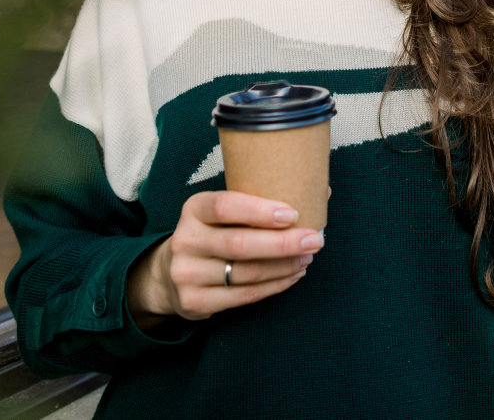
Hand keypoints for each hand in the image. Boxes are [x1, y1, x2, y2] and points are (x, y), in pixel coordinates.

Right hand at [127, 191, 321, 325]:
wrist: (171, 273)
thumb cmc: (214, 233)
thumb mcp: (223, 212)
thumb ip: (262, 201)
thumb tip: (321, 192)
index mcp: (193, 209)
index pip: (225, 206)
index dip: (260, 210)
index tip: (294, 213)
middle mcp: (185, 240)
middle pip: (240, 244)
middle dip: (284, 243)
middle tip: (315, 239)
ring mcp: (186, 273)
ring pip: (246, 273)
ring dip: (285, 266)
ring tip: (308, 257)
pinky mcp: (194, 302)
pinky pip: (244, 296)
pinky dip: (275, 285)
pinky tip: (293, 275)